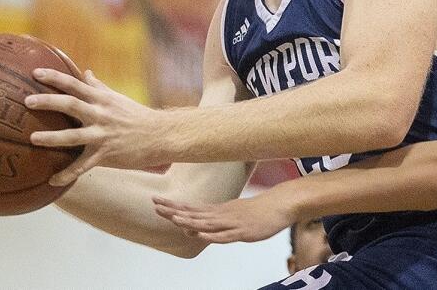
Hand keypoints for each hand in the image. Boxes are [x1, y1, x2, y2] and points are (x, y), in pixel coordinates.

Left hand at [26, 68, 170, 185]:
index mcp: (102, 99)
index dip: (54, 77)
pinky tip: (53, 180)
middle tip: (27, 100)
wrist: (160, 135)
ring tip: (33, 138)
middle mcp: (100, 114)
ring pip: (74, 136)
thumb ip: (98, 87)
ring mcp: (103, 135)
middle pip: (71, 105)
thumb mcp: (117, 98)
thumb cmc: (137, 116)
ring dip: (52, 137)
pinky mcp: (106, 154)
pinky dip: (68, 174)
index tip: (35, 72)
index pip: (75, 84)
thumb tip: (85, 73)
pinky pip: (84, 166)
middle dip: (48, 102)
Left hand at [151, 189, 297, 244]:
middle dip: (174, 210)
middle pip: (194, 213)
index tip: (156, 201)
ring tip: (173, 218)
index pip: (191, 207)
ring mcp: (232, 222)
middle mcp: (222, 214)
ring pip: (207, 222)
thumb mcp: (232, 215)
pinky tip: (200, 234)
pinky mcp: (243, 231)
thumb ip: (213, 223)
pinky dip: (211, 235)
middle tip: (155, 205)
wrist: (281, 205)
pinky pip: (225, 235)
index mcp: (218, 210)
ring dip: (190, 220)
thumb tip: (193, 230)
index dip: (174, 205)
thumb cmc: (257, 211)